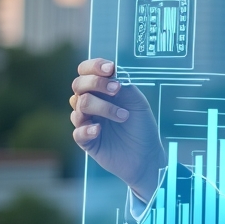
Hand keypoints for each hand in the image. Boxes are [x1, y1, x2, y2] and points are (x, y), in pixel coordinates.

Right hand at [70, 57, 163, 199]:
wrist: (147, 156)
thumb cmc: (142, 126)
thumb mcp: (138, 102)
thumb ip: (123, 86)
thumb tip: (110, 71)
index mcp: (103, 91)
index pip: (87, 71)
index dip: (93, 67)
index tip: (109, 69)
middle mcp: (92, 103)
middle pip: (79, 85)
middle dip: (96, 84)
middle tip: (117, 90)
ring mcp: (87, 121)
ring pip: (79, 106)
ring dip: (102, 107)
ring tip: (124, 116)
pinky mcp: (86, 141)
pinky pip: (77, 131)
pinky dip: (87, 129)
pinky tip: (98, 130)